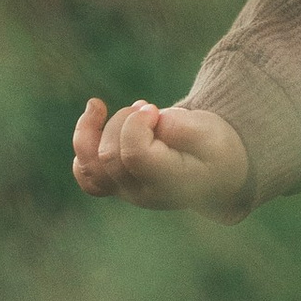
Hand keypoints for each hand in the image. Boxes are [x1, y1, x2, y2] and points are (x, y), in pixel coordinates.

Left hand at [71, 95, 250, 213]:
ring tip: (106, 107)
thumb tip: (151, 120)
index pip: (133, 156)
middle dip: (122, 121)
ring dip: (92, 129)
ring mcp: (125, 192)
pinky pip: (86, 173)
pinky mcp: (116, 183)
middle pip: (109, 156)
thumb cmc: (215, 148)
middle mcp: (142, 193)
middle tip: (149, 109)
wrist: (216, 172)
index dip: (135, 124)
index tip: (153, 109)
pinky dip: (84, 145)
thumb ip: (183, 127)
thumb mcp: (211, 132)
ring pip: (89, 166)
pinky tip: (95, 119)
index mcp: (169, 183)